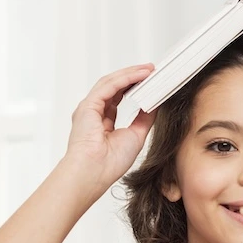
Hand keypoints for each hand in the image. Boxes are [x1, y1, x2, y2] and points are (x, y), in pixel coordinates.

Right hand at [60, 65, 156, 195]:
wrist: (94, 172)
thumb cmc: (109, 163)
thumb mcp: (136, 136)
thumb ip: (144, 119)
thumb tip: (154, 104)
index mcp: (101, 123)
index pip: (117, 99)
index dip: (133, 88)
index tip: (149, 82)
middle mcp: (92, 113)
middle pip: (114, 87)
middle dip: (133, 77)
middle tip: (151, 70)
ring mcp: (89, 108)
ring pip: (111, 83)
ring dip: (131, 74)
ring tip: (149, 69)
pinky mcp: (88, 105)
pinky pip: (109, 86)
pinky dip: (125, 78)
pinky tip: (140, 74)